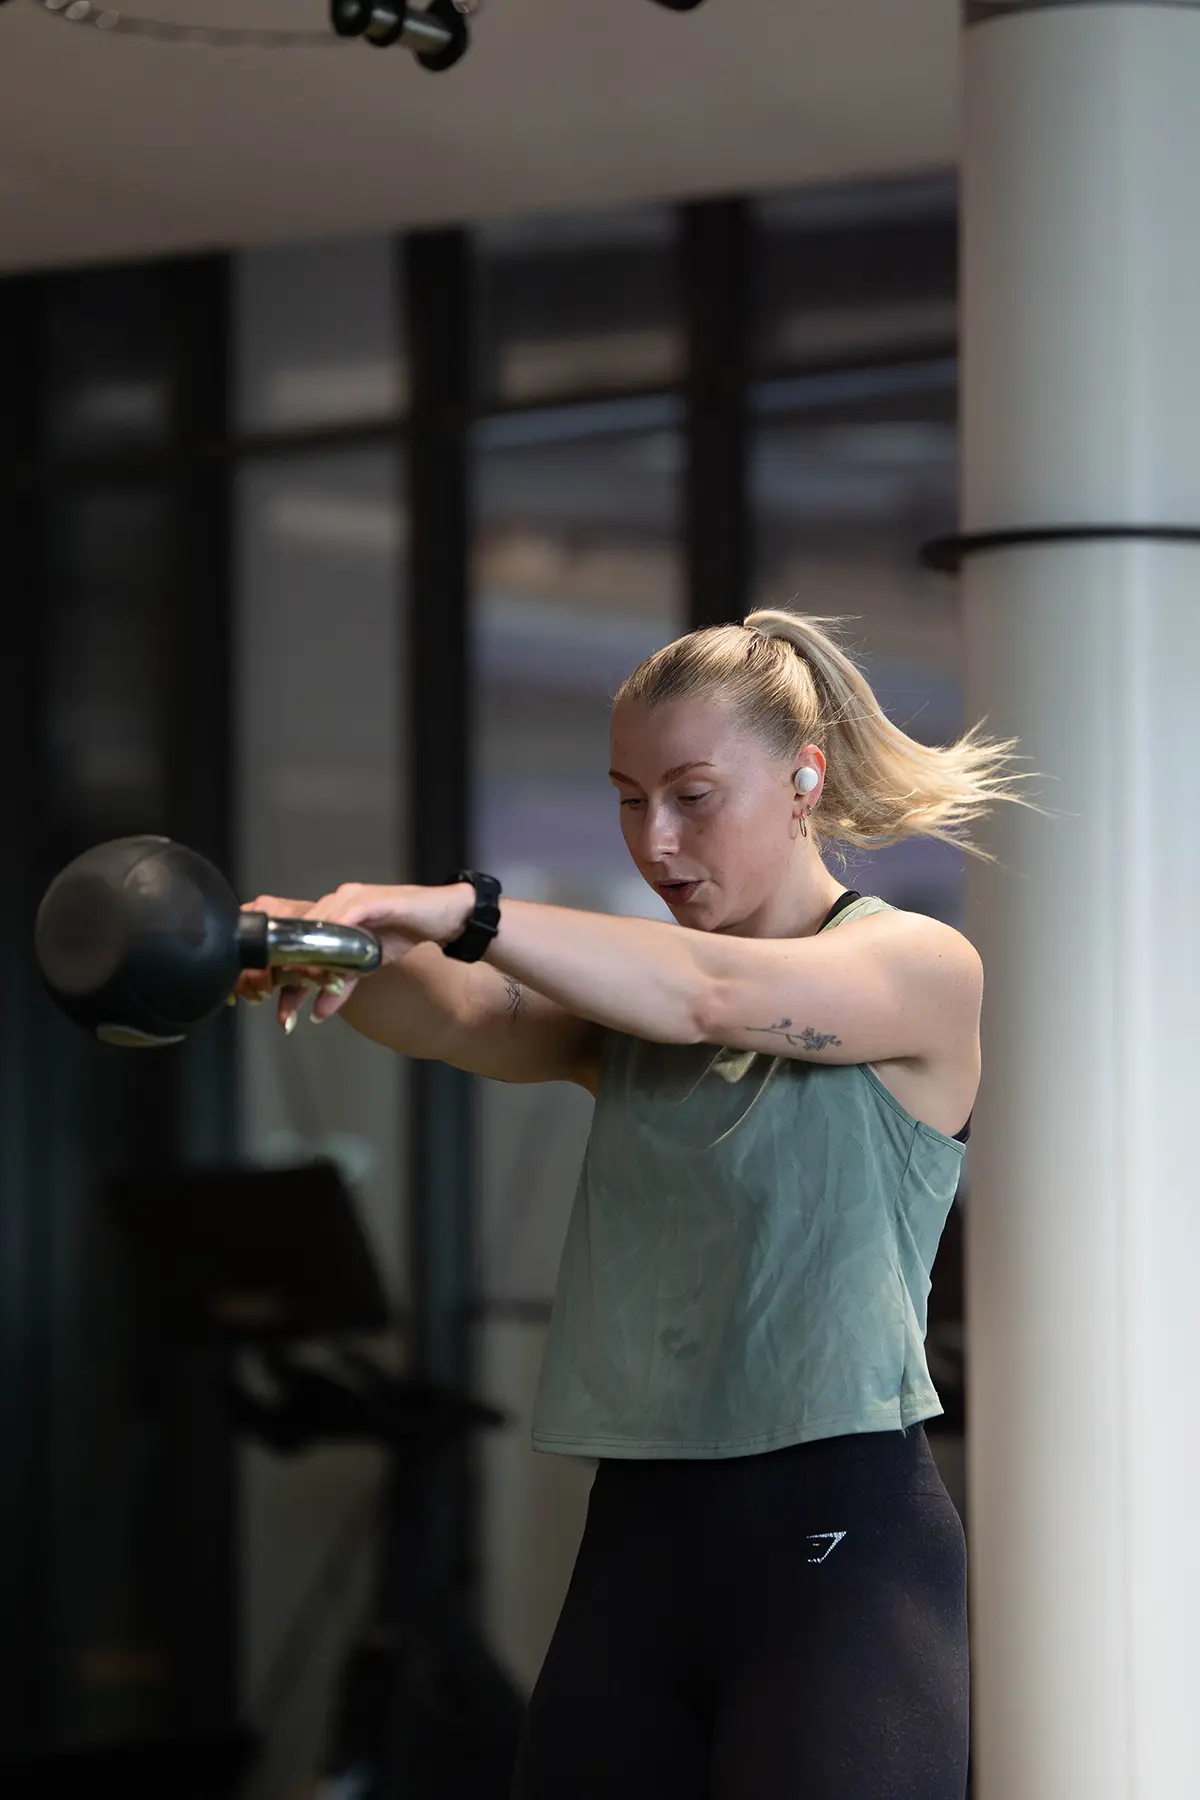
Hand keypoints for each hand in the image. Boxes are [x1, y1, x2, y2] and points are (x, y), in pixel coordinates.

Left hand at [237, 882, 475, 1030]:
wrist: (448, 915)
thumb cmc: (406, 932)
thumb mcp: (370, 963)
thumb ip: (342, 982)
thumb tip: (318, 1013)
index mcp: (332, 913)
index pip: (296, 940)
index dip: (283, 970)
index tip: (275, 1000)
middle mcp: (337, 901)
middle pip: (300, 937)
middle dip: (289, 976)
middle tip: (283, 1008)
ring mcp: (354, 898)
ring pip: (318, 929)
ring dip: (307, 963)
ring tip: (301, 993)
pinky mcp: (374, 901)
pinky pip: (347, 921)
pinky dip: (335, 944)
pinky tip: (328, 965)